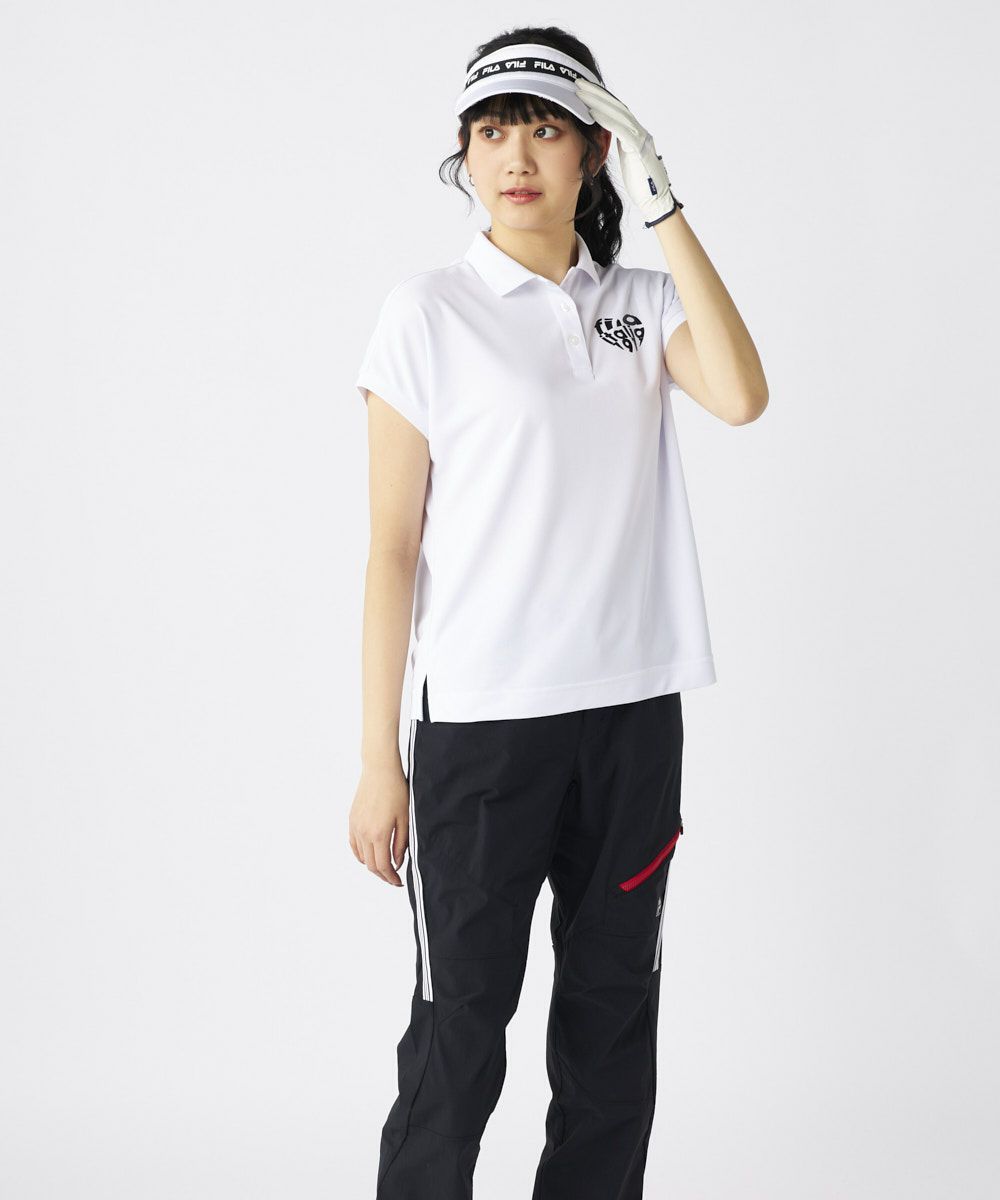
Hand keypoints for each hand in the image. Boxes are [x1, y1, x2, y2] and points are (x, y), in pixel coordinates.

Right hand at [348, 762, 408, 886]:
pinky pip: (354, 845)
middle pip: (371, 865)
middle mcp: (364, 833)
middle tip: (393, 878)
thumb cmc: (396, 791)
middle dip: (383, 875)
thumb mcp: (405, 818)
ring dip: (372, 865)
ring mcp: (355, 827)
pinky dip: (361, 855)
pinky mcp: (351, 820)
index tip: (399, 882)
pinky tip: (369, 856)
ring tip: (384, 867)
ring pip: (361, 857)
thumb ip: (401, 843)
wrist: (379, 770)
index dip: (391, 878)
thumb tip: (396, 863)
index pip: (383, 866)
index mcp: (379, 834)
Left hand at [573, 78, 682, 226]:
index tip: (582, 91)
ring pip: (617, 113)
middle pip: (615, 106)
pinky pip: (620, 128)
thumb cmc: (642, 187)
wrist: (656, 202)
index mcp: (635, 136)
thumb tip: (611, 143)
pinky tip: (591, 112)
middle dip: (596, 94)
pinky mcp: (639, 148)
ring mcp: (641, 138)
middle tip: (576, 83)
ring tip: (580, 91)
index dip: (599, 100)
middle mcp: (639, 132)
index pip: (615, 112)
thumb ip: (623, 148)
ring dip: (597, 101)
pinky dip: (606, 118)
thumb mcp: (629, 162)